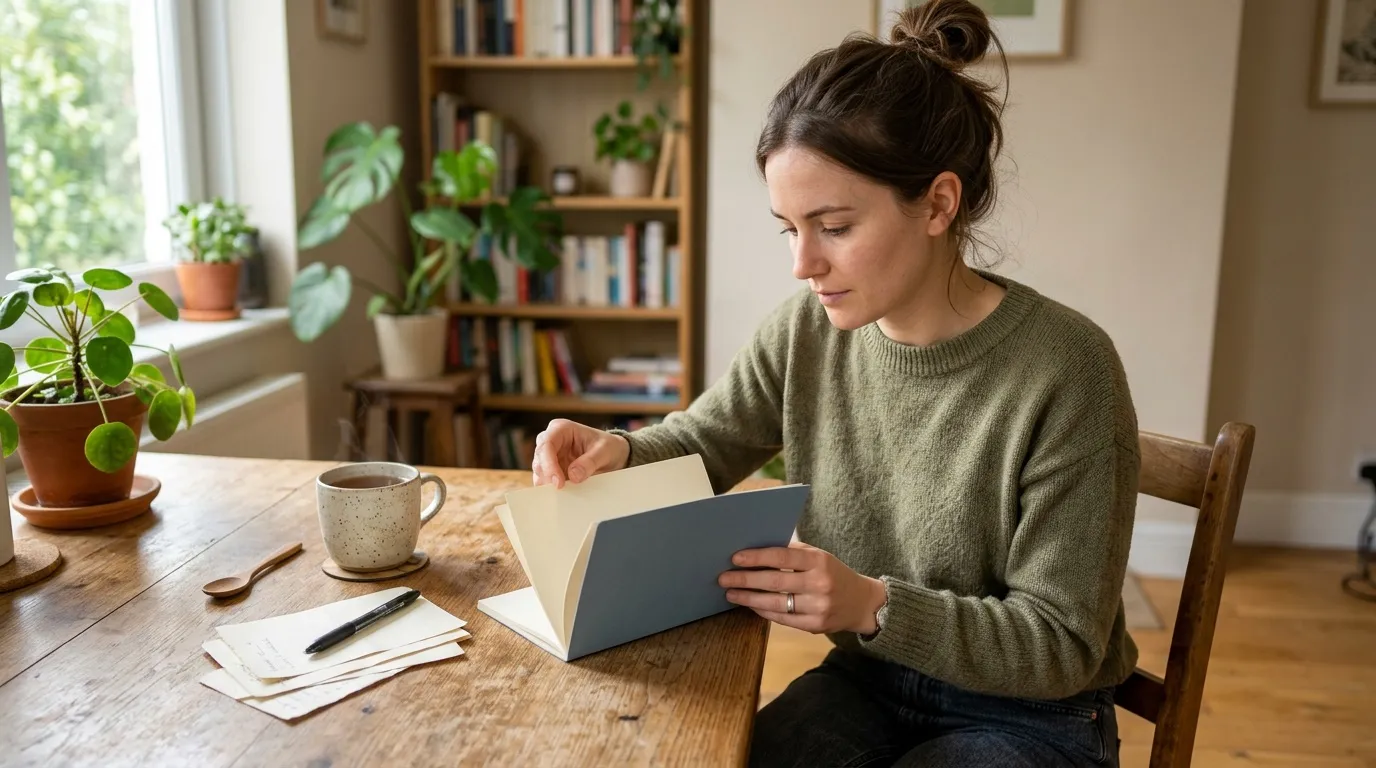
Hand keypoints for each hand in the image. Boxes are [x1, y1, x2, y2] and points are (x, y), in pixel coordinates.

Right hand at [531, 418, 630, 488]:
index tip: (558, 483)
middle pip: (539, 458)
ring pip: (539, 471)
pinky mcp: (552, 470)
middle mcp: (551, 440)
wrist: (613, 456)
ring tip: (563, 494)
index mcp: (562, 429)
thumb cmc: (609, 447)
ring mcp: (550, 456)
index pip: (547, 444)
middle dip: (546, 475)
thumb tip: (573, 475)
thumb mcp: (605, 451)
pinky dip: (550, 489)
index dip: (548, 464)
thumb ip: (590, 462)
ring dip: (547, 483)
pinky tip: (561, 496)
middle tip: (560, 490)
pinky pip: (545, 480)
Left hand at [717, 542, 887, 634]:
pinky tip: (751, 605)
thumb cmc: (834, 574)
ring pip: (775, 603)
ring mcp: (818, 607)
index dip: (757, 557)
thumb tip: (756, 550)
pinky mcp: (815, 626)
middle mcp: (820, 584)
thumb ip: (793, 553)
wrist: (863, 603)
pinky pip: (782, 619)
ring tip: (731, 594)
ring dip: (749, 598)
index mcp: (820, 561)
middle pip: (774, 581)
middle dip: (745, 579)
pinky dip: (764, 611)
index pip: (783, 556)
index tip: (735, 558)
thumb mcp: (820, 557)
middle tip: (723, 578)